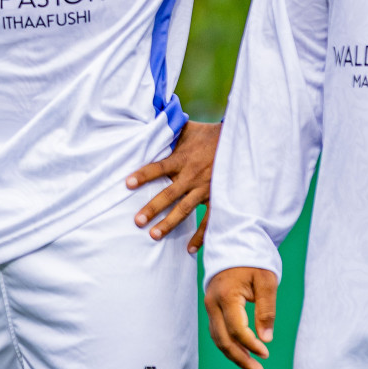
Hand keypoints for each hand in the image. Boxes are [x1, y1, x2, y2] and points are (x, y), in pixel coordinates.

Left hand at [127, 119, 217, 251]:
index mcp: (182, 159)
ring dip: (169, 223)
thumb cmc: (209, 135)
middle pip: (169, 194)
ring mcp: (206, 189)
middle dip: (152, 208)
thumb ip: (168, 130)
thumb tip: (149, 119)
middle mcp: (192, 176)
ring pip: (185, 209)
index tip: (127, 183)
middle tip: (137, 221)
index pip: (158, 168)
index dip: (143, 175)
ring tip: (154, 235)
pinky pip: (209, 220)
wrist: (240, 141)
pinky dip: (201, 235)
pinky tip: (189, 249)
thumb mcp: (187, 130)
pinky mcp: (218, 198)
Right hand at [204, 265, 275, 368]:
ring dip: (234, 355)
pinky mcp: (212, 307)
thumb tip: (266, 338)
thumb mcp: (266, 282)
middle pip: (223, 339)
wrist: (234, 244)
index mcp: (226, 296)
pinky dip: (229, 344)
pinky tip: (243, 353)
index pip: (236, 329)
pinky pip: (217, 331)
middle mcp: (212, 303)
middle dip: (240, 358)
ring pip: (217, 337)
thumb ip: (266, 310)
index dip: (251, 345)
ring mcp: (209, 305)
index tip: (267, 354)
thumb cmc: (253, 261)